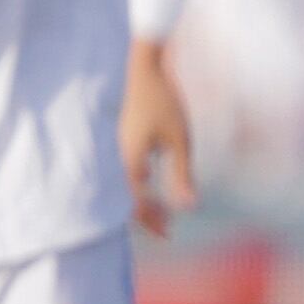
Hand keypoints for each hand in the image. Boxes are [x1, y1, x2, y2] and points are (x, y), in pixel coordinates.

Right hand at [123, 39, 197, 236]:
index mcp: (130, 162)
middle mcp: (118, 158)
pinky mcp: (120, 140)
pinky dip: (137, 185)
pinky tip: (150, 183)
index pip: (137, 202)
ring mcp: (116, 149)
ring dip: (141, 201)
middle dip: (146, 215)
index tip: (168, 233)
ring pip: (124, 186)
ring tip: (161, 211)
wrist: (143, 70)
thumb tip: (187, 206)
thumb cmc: (164, 103)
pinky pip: (125, 171)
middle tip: (166, 229)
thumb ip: (181, 174)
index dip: (152, 221)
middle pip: (127, 198)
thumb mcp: (180, 140)